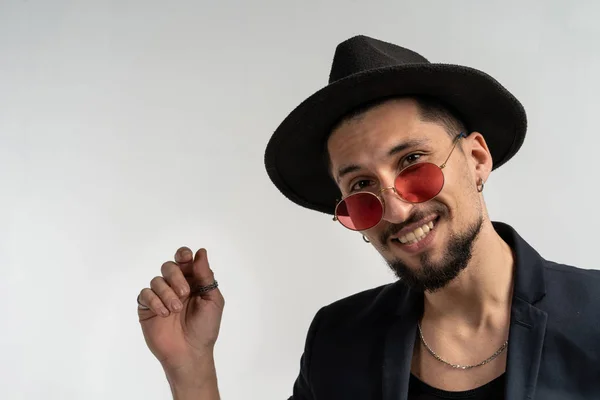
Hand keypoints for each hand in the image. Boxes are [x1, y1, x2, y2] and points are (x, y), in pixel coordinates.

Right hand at [137, 247, 224, 377]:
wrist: (190, 352)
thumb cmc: (205, 328)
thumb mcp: (212, 300)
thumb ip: (205, 276)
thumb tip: (201, 252)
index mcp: (192, 281)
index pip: (184, 260)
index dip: (183, 254)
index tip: (185, 257)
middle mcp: (175, 286)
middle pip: (169, 266)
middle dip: (176, 277)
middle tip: (185, 293)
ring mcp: (160, 296)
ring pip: (157, 280)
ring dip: (167, 293)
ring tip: (176, 310)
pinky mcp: (147, 308)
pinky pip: (145, 294)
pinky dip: (154, 301)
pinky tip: (164, 314)